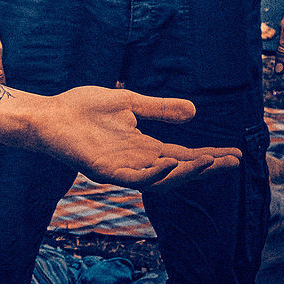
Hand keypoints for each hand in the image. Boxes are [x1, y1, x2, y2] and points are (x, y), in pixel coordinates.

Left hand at [31, 85, 241, 189]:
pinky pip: (132, 178)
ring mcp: (119, 168)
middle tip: (231, 162)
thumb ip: (158, 109)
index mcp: (142, 147)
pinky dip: (152, 173)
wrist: (47, 113)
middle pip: (177, 171)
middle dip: (204, 168)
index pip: (182, 156)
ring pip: (159, 180)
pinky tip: (168, 163)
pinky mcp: (102, 169)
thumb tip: (193, 112)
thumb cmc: (81, 108)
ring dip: (184, 173)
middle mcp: (135, 162)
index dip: (208, 157)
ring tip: (208, 163)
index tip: (235, 155)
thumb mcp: (127, 103)